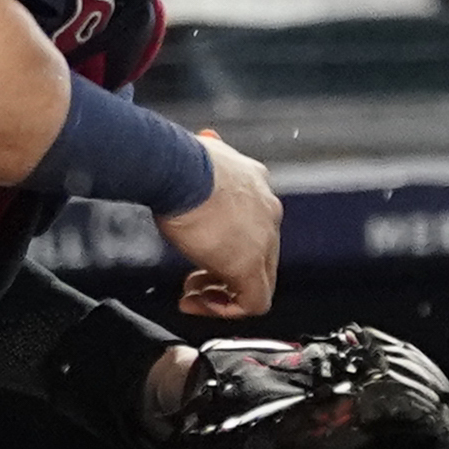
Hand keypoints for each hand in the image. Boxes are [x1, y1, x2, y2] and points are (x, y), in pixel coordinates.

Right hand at [162, 131, 279, 318]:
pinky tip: (200, 303)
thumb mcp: (202, 155)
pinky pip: (254, 303)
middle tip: (195, 281)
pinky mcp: (249, 266)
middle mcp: (268, 212)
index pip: (254, 225)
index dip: (225, 245)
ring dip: (224, 293)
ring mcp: (262, 240)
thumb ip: (210, 155)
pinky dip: (228, 310)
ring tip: (195, 294)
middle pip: (260, 256)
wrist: (180, 171)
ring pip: (259, 280)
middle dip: (225, 272)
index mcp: (256, 185)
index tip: (200, 251)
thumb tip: (206, 138)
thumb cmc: (181, 163)